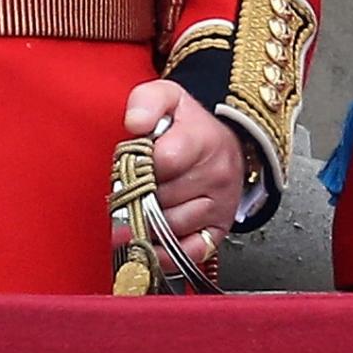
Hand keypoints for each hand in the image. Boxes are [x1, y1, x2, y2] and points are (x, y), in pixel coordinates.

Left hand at [125, 82, 244, 270]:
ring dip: (147, 224)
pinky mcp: (219, 230)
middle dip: (136, 197)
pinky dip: (166, 254)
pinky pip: (189, 254)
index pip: (161, 163)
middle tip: (127, 191)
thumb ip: (146, 101)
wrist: (225, 142)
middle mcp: (217, 176)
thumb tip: (134, 123)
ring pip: (170, 228)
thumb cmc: (188, 124)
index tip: (128, 165)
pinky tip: (150, 244)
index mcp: (203, 141)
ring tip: (138, 210)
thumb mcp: (167, 97)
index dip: (136, 167)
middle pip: (160, 200)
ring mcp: (220, 206)